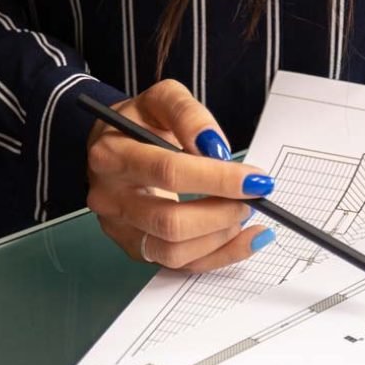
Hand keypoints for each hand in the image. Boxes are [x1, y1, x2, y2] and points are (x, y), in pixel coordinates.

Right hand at [87, 80, 277, 271]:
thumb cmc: (141, 122)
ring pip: (174, 252)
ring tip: (244, 213)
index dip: (216, 178)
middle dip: (221, 213)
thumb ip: (188, 114)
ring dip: (220, 237)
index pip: (167, 172)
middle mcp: (110, 199)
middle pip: (169, 222)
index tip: (255, 180)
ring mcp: (120, 230)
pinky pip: (181, 265)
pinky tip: (245, 238)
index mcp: (111, 156)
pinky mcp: (136, 250)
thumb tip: (216, 149)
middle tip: (252, 199)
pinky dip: (220, 256)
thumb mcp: (162, 99)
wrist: (115, 145)